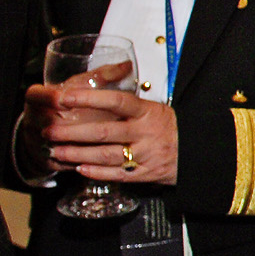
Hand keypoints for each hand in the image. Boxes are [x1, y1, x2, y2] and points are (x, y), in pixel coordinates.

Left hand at [26, 64, 178, 184]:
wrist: (203, 151)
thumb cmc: (172, 127)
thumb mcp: (155, 108)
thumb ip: (129, 102)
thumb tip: (103, 81)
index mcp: (148, 112)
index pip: (116, 101)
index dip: (89, 99)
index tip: (65, 97)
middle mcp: (146, 132)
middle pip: (104, 132)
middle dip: (72, 132)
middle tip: (50, 131)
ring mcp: (147, 154)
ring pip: (106, 155)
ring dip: (78, 154)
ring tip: (57, 151)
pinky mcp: (147, 173)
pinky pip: (117, 174)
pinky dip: (97, 172)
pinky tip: (80, 168)